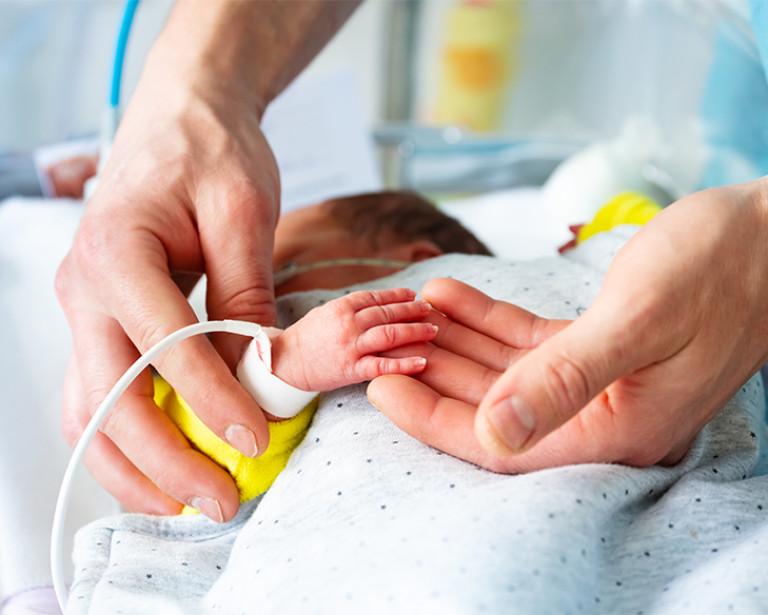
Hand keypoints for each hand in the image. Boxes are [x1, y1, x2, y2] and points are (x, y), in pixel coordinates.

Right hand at [55, 41, 278, 521]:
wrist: (179, 120)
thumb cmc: (211, 151)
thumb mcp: (243, 212)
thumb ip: (245, 294)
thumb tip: (256, 373)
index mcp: (116, 252)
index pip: (164, 348)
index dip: (211, 403)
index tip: (255, 443)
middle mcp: (83, 289)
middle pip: (110, 398)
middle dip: (165, 461)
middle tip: (223, 501)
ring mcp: (83, 309)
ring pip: (91, 411)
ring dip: (134, 467)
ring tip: (189, 504)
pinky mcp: (101, 321)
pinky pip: (100, 394)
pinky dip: (127, 440)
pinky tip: (166, 467)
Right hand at [271, 289, 436, 391]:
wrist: (284, 363)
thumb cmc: (306, 337)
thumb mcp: (326, 312)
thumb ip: (352, 307)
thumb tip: (381, 302)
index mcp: (341, 307)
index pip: (376, 297)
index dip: (397, 296)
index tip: (413, 295)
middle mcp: (348, 324)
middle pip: (387, 313)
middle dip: (412, 310)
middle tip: (430, 310)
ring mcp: (350, 347)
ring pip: (389, 335)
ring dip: (414, 331)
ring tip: (433, 330)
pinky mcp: (351, 370)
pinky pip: (382, 366)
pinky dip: (404, 364)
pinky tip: (422, 361)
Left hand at [368, 179, 767, 470]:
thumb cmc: (721, 269)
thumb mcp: (638, 320)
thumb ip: (565, 379)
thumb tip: (494, 433)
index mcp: (618, 430)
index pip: (504, 444)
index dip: (434, 418)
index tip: (380, 387)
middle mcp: (606, 418)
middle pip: (495, 408)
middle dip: (435, 374)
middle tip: (381, 344)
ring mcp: (602, 385)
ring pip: (507, 373)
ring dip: (456, 342)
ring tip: (409, 314)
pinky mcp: (600, 350)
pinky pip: (529, 344)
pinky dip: (488, 319)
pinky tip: (450, 295)